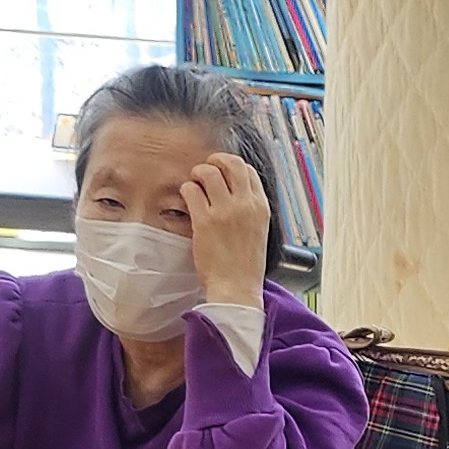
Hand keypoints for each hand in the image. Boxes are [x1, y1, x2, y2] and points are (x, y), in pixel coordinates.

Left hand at [181, 152, 274, 311]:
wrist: (237, 288)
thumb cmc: (245, 266)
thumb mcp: (259, 232)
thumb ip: (250, 212)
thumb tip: (237, 195)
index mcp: (261, 207)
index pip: (249, 172)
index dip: (234, 168)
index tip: (224, 173)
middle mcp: (245, 205)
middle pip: (232, 164)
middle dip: (216, 160)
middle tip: (206, 168)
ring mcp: (225, 212)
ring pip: (209, 172)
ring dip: (198, 173)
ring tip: (194, 184)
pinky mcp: (204, 221)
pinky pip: (191, 190)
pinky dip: (187, 190)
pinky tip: (187, 199)